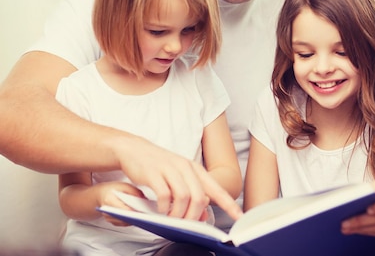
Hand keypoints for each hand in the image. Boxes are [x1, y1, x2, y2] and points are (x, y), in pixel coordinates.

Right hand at [96, 182, 144, 225]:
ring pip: (124, 222)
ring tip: (143, 216)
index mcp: (109, 200)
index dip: (134, 212)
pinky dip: (130, 221)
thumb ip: (135, 191)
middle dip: (135, 217)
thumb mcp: (124, 185)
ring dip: (133, 220)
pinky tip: (137, 217)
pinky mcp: (111, 221)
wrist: (100, 194)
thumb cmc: (112, 189)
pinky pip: (123, 224)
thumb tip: (144, 199)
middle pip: (124, 218)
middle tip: (146, 215)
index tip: (143, 212)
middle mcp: (107, 211)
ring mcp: (108, 217)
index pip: (124, 210)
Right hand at [114, 136, 242, 220]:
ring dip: (179, 214)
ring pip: (184, 197)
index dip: (229, 204)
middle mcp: (185, 167)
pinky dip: (165, 208)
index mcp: (195, 169)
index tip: (239, 217)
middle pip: (200, 197)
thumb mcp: (179, 178)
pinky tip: (161, 211)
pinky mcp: (153, 173)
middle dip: (195, 216)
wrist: (134, 149)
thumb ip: (192, 195)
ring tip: (172, 219)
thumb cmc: (159, 166)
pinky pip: (165, 195)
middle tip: (187, 225)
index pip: (216, 189)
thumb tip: (204, 216)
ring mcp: (169, 168)